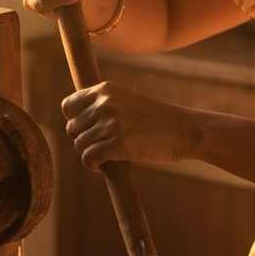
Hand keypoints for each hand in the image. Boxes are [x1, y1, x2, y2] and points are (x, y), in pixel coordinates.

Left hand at [63, 81, 196, 169]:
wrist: (186, 130)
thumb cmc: (157, 120)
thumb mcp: (127, 102)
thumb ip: (103, 107)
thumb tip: (74, 124)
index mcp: (105, 89)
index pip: (68, 106)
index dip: (75, 121)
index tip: (89, 130)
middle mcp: (104, 103)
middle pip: (72, 129)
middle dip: (85, 140)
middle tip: (104, 146)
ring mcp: (110, 123)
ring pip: (79, 145)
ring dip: (91, 154)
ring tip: (109, 155)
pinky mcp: (117, 144)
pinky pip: (88, 159)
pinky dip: (93, 166)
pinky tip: (106, 165)